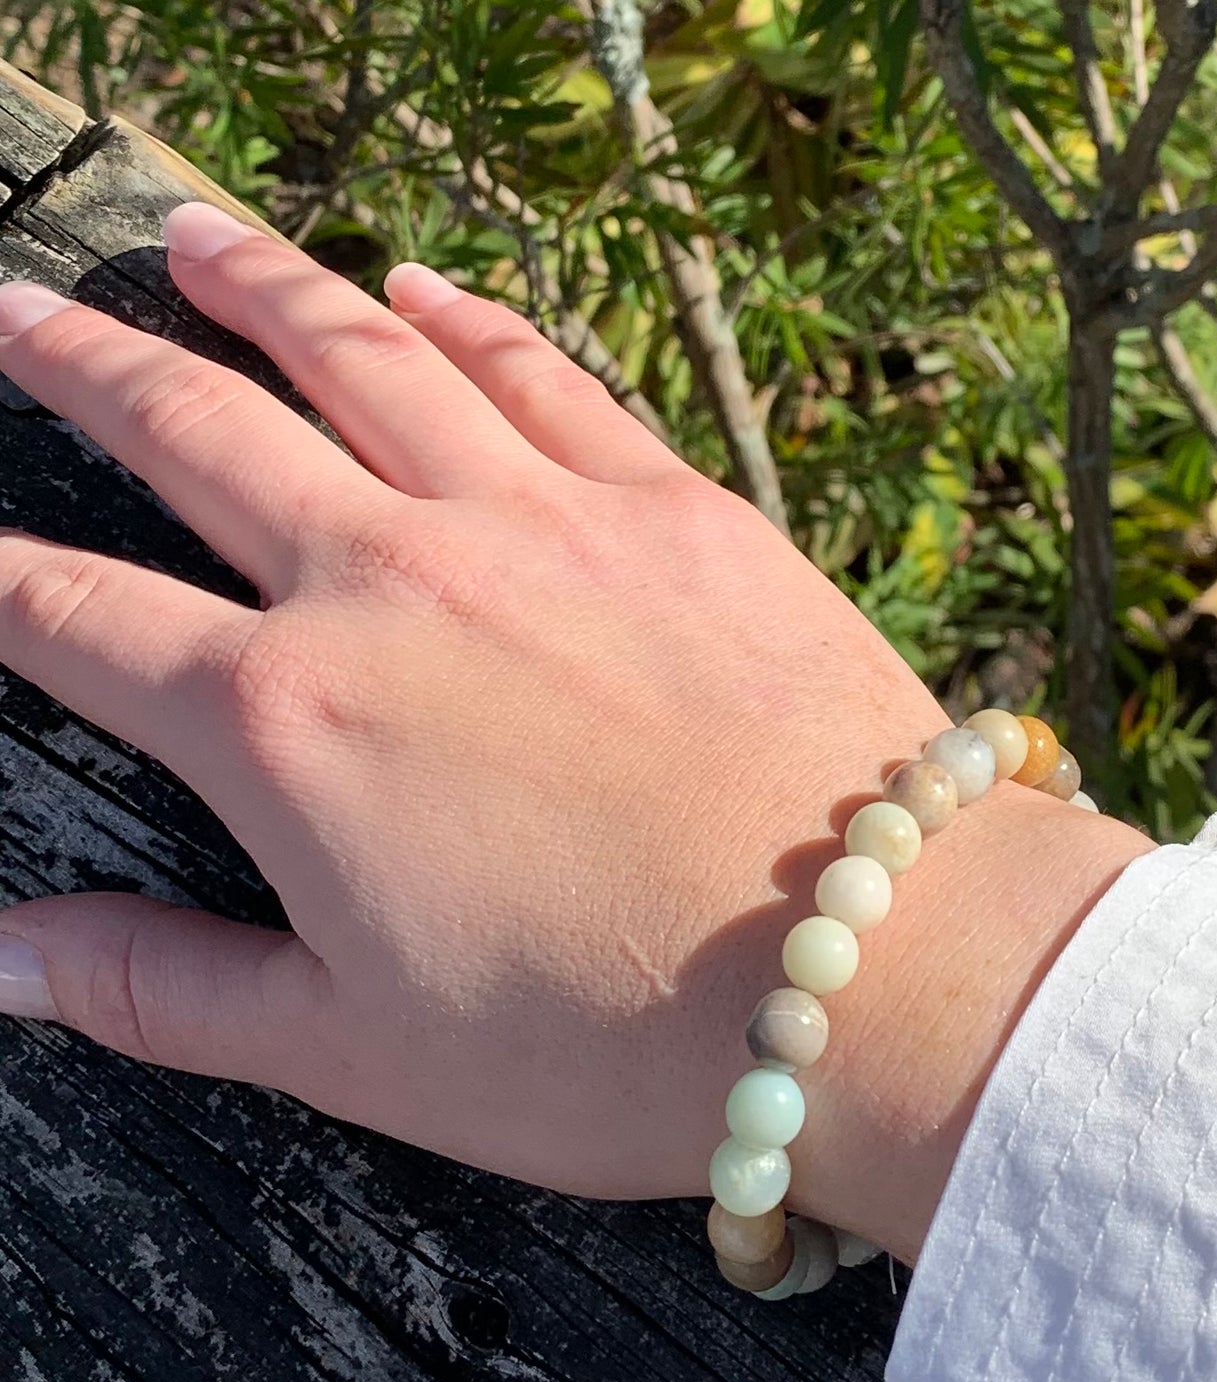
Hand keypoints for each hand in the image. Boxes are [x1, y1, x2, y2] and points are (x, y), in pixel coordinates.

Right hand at [0, 203, 1149, 1263]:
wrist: (874, 969)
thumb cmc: (616, 1041)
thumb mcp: (360, 1052)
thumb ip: (167, 991)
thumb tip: (6, 962)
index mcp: (289, 723)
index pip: (76, 618)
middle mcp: (392, 582)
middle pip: (196, 431)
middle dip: (85, 363)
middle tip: (20, 307)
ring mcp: (541, 523)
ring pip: (364, 359)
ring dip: (262, 286)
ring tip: (192, 238)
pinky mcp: (676, 506)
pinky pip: (541, 373)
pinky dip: (466, 318)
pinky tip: (418, 285)